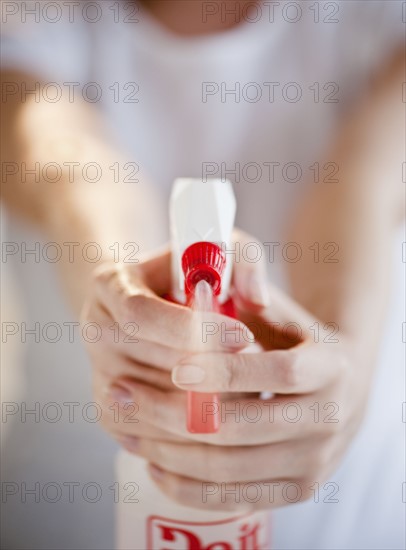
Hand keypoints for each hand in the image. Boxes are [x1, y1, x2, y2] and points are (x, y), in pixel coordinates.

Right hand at [81, 247, 252, 444]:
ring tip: (241, 388)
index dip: (194, 330)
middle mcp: (95, 329)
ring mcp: (99, 374)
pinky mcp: (110, 411)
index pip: (141, 314)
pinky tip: (219, 410)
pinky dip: (189, 431)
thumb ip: (244, 260)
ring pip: (155, 406)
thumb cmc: (190, 277)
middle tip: (254, 368)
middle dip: (211, 369)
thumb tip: (257, 300)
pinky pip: (150, 436)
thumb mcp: (218, 252)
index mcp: (110, 283)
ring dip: (205, 404)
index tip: (242, 335)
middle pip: (151, 363)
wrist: (155, 307)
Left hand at [109, 272, 370, 511]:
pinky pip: (234, 498)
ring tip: (128, 424)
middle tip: (125, 393)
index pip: (279, 370)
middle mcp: (332, 418)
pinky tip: (154, 462)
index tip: (177, 366)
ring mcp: (315, 461)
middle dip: (175, 412)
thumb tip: (212, 280)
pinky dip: (188, 486)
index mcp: (332, 365)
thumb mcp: (275, 302)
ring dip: (169, 449)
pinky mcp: (297, 489)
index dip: (226, 370)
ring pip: (229, 468)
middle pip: (244, 427)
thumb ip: (247, 274)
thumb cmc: (289, 336)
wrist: (333, 383)